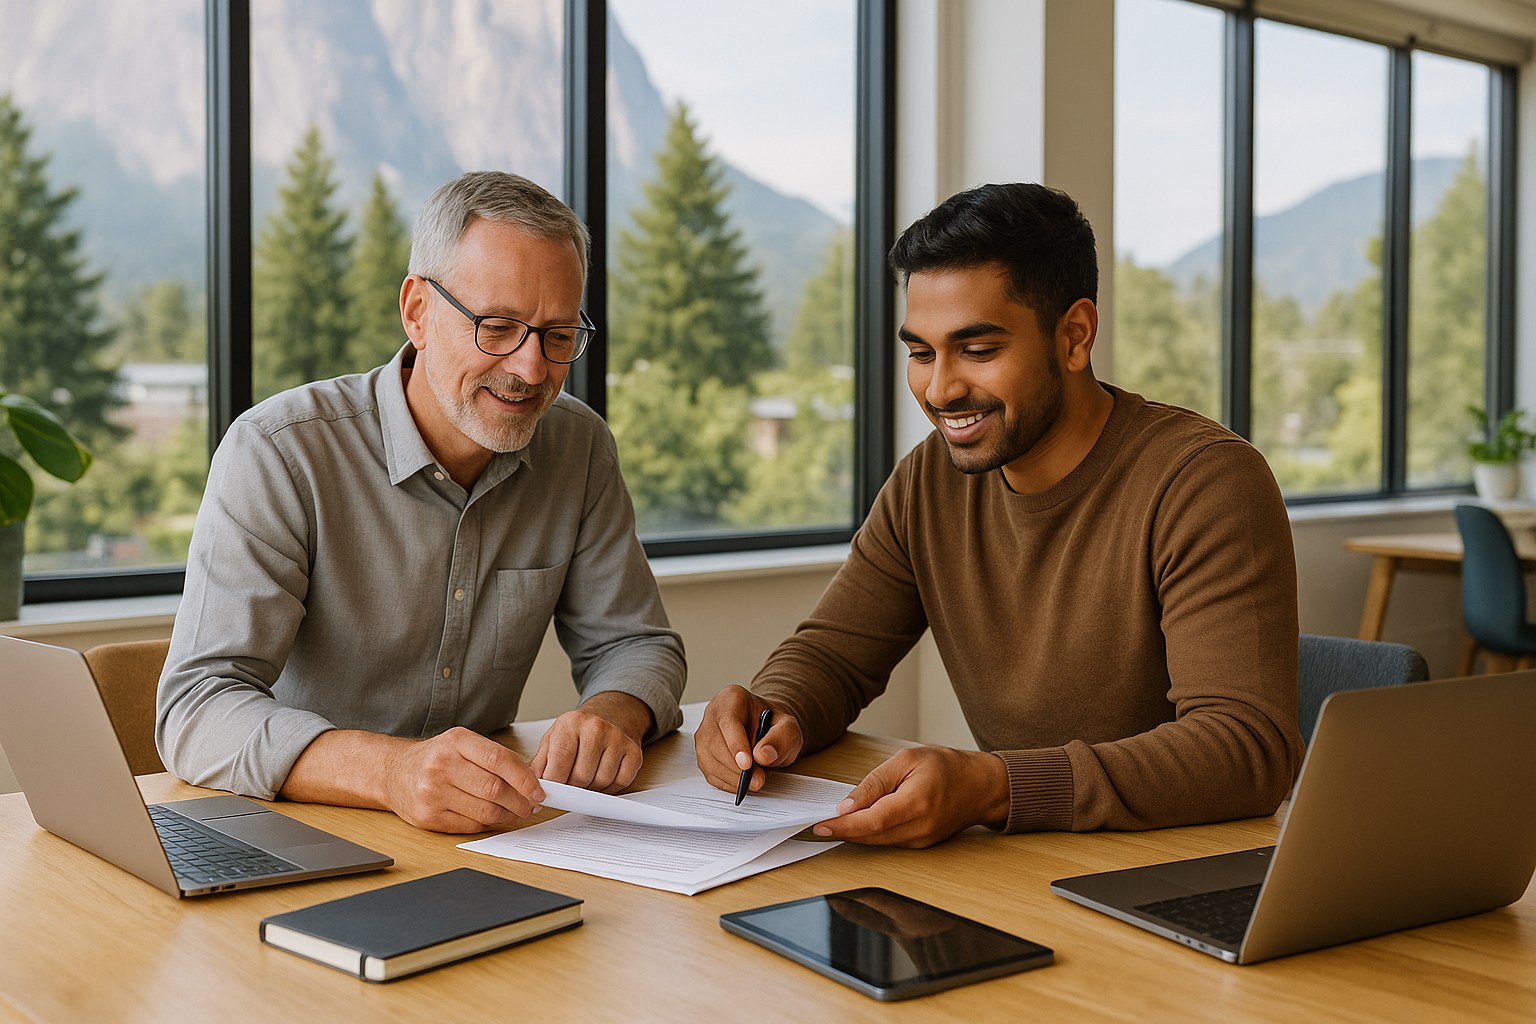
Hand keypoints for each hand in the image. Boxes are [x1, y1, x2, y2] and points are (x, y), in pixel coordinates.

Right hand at [380, 727, 546, 833]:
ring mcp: (432, 793)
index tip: (538, 790)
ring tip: (516, 812)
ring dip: (508, 815)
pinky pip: (470, 826)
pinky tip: (494, 818)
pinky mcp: (428, 817)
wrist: (393, 772)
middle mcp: (441, 765)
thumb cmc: (435, 758)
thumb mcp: (462, 744)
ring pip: (485, 811)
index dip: (524, 778)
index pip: (499, 760)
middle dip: (521, 801)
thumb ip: (494, 757)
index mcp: (455, 741)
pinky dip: (488, 824)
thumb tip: (531, 781)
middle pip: (494, 789)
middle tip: (532, 805)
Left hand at [529, 691, 650, 793]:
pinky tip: (603, 774)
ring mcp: (618, 739)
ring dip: (592, 787)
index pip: (559, 762)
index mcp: (571, 723)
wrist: (611, 714)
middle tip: (570, 782)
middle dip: (573, 787)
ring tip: (587, 775)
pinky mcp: (634, 751)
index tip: (551, 791)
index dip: (554, 783)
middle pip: (580, 777)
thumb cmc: (579, 730)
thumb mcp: (553, 739)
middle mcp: (596, 728)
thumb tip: (533, 789)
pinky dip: (610, 786)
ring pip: (601, 781)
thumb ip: (541, 764)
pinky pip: (621, 782)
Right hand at [695, 685, 803, 795]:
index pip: (729, 722)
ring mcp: (704, 734)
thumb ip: (781, 737)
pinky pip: (710, 773)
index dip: (736, 746)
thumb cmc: (774, 724)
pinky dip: (727, 782)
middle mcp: (713, 714)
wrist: (767, 727)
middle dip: (737, 767)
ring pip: (710, 760)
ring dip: (732, 777)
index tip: (747, 764)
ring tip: (754, 780)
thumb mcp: (789, 726)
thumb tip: (762, 755)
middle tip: (758, 779)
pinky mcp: (703, 754)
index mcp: (732, 698)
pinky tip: (742, 781)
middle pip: (716, 744)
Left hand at [810, 746, 1009, 847]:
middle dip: (843, 832)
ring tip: (835, 822)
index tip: (819, 825)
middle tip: (818, 823)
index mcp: (916, 803)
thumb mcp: (907, 760)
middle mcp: (920, 828)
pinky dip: (872, 834)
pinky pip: (890, 842)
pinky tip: (861, 822)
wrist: (981, 786)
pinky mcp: (923, 845)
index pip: (870, 822)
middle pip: (871, 837)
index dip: (842, 827)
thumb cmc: (947, 766)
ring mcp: (923, 840)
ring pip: (878, 842)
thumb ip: (875, 783)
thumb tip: (847, 805)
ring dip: (855, 834)